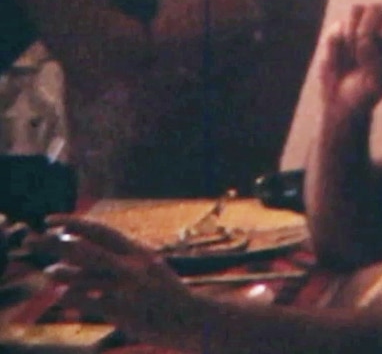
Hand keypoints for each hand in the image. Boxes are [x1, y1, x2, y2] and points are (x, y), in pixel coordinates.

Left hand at [27, 215, 196, 345]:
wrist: (190, 317)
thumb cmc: (166, 291)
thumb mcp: (150, 264)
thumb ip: (125, 255)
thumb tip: (98, 247)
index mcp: (138, 251)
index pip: (100, 229)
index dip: (72, 222)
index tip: (50, 220)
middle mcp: (131, 266)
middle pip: (85, 249)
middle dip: (55, 243)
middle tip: (34, 240)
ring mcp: (125, 289)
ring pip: (82, 277)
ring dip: (61, 273)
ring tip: (49, 271)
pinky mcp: (122, 311)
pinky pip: (87, 301)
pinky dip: (72, 297)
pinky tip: (64, 296)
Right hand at [319, 2, 381, 113]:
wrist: (340, 100)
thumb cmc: (365, 93)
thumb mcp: (377, 85)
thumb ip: (376, 64)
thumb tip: (366, 42)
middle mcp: (381, 27)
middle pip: (378, 7)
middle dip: (367, 29)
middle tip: (361, 52)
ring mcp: (359, 26)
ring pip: (357, 9)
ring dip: (352, 35)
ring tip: (352, 59)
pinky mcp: (339, 30)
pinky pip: (337, 26)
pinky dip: (337, 45)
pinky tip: (339, 61)